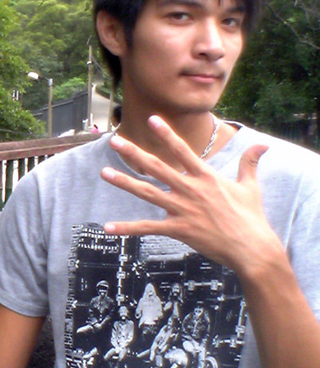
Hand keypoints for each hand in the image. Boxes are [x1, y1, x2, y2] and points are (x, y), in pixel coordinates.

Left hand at [99, 115, 278, 276]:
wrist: (252, 248)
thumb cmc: (251, 218)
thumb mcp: (250, 187)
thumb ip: (250, 163)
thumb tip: (263, 144)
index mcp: (206, 177)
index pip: (182, 150)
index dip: (166, 134)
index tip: (151, 119)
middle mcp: (191, 189)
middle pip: (157, 167)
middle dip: (134, 153)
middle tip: (115, 141)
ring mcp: (183, 209)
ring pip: (148, 193)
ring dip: (124, 182)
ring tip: (104, 173)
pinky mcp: (178, 229)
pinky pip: (147, 228)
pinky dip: (127, 228)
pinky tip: (108, 227)